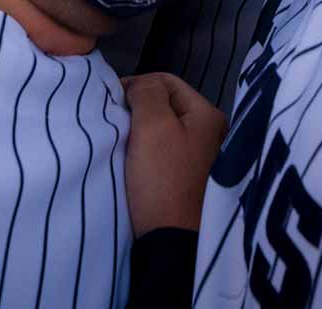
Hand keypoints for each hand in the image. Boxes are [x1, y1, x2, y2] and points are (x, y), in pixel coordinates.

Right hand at [123, 72, 226, 233]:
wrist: (171, 241)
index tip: (110, 103)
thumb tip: (139, 85)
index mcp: (208, 115)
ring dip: (139, 131)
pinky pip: (164, 151)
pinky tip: (130, 159)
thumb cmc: (163, 178)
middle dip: (137, 109)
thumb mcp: (152, 126)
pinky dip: (146, 150)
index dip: (135, 85)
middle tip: (113, 122)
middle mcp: (211, 133)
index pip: (166, 81)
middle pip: (166, 105)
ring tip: (119, 140)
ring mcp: (201, 158)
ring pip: (163, 128)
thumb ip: (146, 93)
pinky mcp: (188, 179)